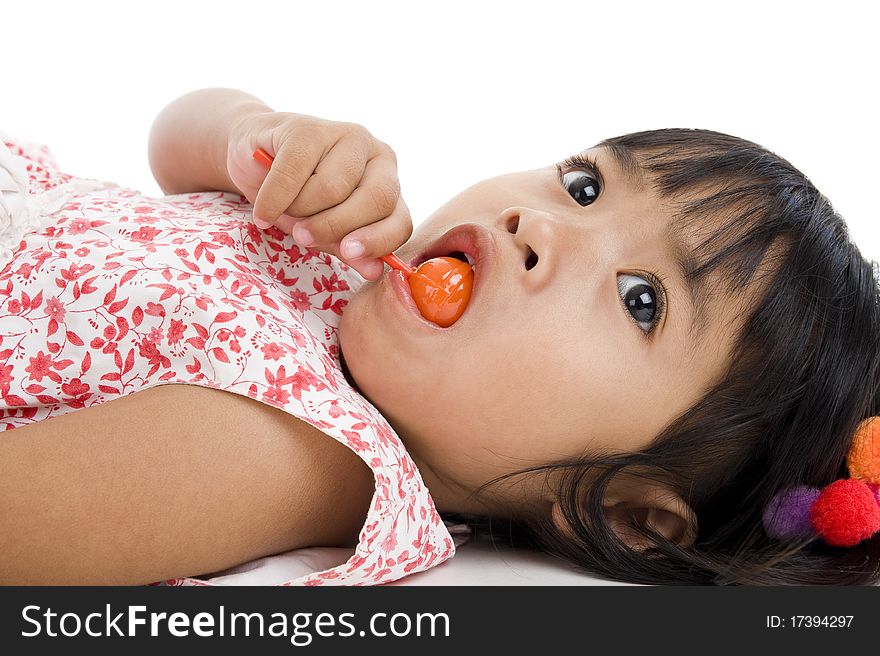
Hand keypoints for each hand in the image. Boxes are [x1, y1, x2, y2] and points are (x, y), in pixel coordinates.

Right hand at [226, 111, 412, 279]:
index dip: (377, 242)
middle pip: (373, 201)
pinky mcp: (307, 128)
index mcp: (389, 185)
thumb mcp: (325, 231)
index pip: (400, 220)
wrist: (252, 156)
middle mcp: (377, 155)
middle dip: (334, 227)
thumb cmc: (296, 197)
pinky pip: (292, 176)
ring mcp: (346, 135)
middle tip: (303, 237)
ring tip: (284, 208)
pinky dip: (273, 201)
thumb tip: (374, 271)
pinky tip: (263, 210)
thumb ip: (349, 250)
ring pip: (332, 189)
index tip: (347, 253)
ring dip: (299, 210)